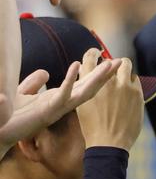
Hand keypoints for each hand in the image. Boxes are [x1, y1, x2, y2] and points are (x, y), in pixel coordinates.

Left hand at [0, 49, 116, 154]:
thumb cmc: (10, 116)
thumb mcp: (23, 93)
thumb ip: (34, 82)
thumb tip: (45, 72)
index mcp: (56, 100)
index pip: (80, 85)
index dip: (95, 75)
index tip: (108, 63)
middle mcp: (60, 105)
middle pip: (88, 88)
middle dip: (104, 76)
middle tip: (120, 62)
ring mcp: (55, 108)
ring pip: (82, 92)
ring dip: (96, 78)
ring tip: (109, 64)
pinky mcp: (47, 111)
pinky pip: (62, 94)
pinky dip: (69, 80)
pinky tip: (75, 65)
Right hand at [76, 53, 144, 149]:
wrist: (108, 142)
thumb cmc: (92, 126)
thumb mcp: (82, 104)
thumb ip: (86, 86)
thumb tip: (89, 73)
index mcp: (89, 83)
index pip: (90, 58)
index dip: (94, 53)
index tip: (97, 52)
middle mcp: (107, 81)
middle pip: (115, 61)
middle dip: (116, 63)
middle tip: (115, 70)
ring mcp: (124, 87)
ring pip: (127, 68)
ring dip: (125, 72)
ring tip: (123, 82)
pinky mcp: (138, 94)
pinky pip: (136, 81)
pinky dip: (132, 85)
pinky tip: (129, 94)